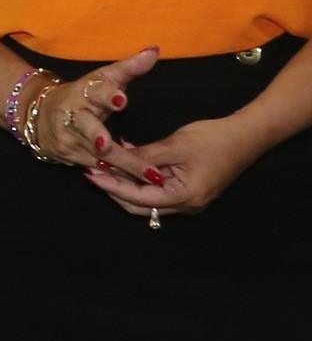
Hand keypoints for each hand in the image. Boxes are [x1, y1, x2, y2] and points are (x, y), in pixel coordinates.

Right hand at [19, 50, 157, 169]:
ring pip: (97, 155)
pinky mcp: (65, 156)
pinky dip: (114, 175)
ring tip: (149, 177)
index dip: (108, 97)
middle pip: (91, 130)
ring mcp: (66, 138)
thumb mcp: (102, 78)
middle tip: (115, 149)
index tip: (122, 101)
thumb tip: (155, 50)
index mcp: (83, 92)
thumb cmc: (82, 94)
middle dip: (104, 140)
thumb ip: (129, 67)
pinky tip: (134, 182)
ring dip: (123, 167)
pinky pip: (94, 167)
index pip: (96, 92)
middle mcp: (71, 115)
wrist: (37, 112)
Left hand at [85, 112, 282, 218]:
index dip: (112, 187)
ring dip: (126, 183)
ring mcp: (190, 199)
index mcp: (185, 197)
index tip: (91, 175)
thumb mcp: (174, 145)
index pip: (138, 198)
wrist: (248, 135)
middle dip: (115, 189)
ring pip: (148, 199)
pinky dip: (141, 179)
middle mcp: (187, 205)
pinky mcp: (190, 190)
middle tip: (93, 172)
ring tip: (105, 166)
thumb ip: (144, 155)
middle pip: (140, 205)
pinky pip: (158, 190)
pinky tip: (128, 160)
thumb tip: (113, 160)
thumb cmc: (215, 138)